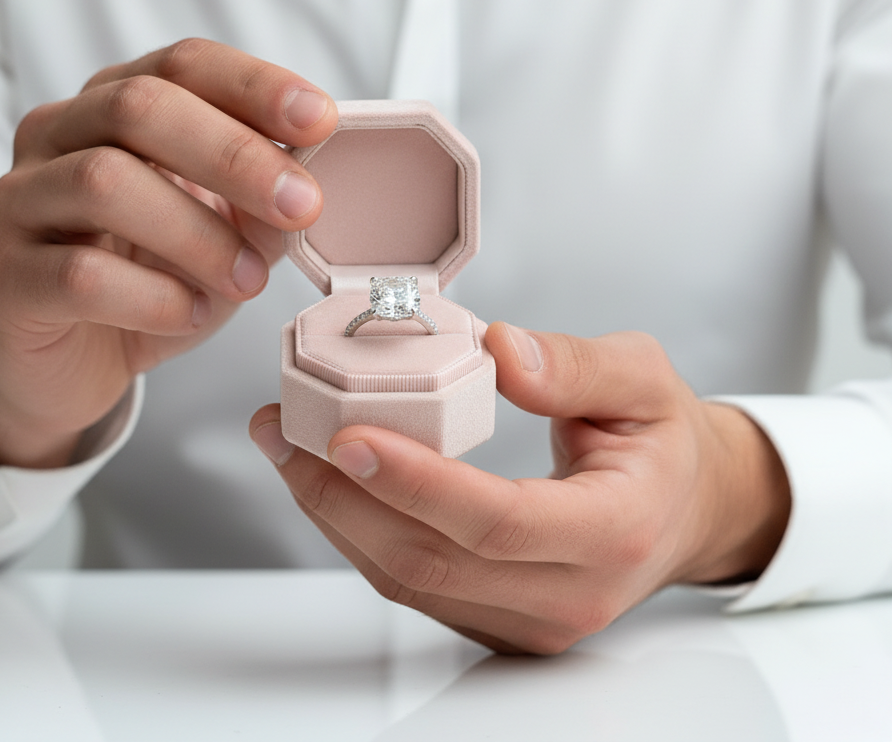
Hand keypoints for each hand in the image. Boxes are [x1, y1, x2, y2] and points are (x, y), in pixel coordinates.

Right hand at [0, 38, 336, 468]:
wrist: (73, 361)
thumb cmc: (156, 278)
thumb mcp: (226, 231)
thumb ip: (261, 199)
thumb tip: (308, 176)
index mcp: (114, 104)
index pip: (182, 64)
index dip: (254, 85)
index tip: (320, 120)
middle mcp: (57, 134)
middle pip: (138, 107)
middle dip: (234, 154)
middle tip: (303, 206)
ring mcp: (20, 201)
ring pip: (104, 182)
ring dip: (198, 234)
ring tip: (249, 282)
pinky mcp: (7, 277)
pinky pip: (79, 274)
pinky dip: (152, 297)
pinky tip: (188, 314)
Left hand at [250, 323, 790, 653]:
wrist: (685, 508)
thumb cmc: (663, 442)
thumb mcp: (644, 380)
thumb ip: (576, 365)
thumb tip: (498, 350)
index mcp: (614, 530)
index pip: (499, 520)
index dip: (417, 481)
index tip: (348, 434)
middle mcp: (569, 593)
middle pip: (431, 560)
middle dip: (341, 495)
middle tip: (286, 431)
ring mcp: (530, 619)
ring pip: (407, 579)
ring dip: (334, 513)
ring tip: (287, 446)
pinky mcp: (497, 618)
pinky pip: (412, 584)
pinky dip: (359, 532)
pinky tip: (329, 481)